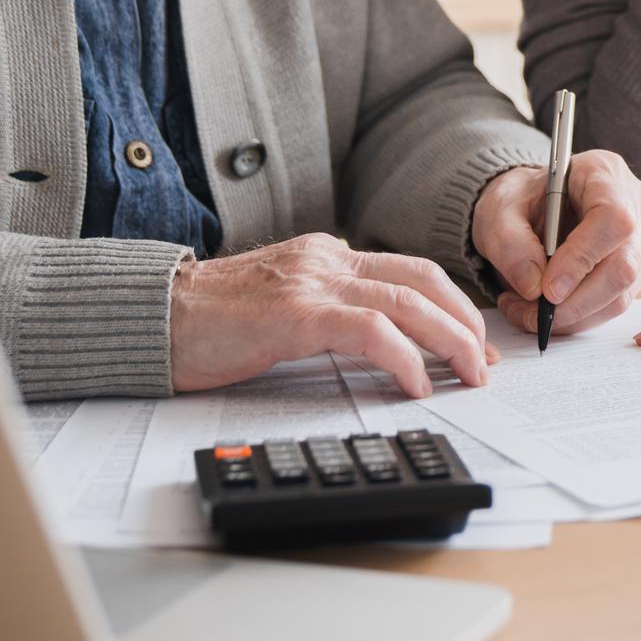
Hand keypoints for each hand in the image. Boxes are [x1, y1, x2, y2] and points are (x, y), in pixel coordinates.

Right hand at [169, 233, 496, 397]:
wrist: (153, 316)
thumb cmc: (209, 323)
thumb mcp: (281, 308)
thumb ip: (326, 313)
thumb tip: (377, 346)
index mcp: (325, 256)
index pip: (409, 272)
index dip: (452, 304)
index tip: (475, 341)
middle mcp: (327, 260)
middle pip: (422, 281)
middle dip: (465, 323)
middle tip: (487, 362)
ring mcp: (313, 283)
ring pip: (408, 302)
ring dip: (450, 341)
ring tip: (470, 375)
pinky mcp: (296, 313)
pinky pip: (371, 331)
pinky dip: (404, 358)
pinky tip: (418, 384)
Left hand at [472, 150, 640, 337]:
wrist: (529, 207)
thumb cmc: (520, 200)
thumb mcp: (499, 210)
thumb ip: (510, 243)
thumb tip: (534, 287)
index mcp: (604, 173)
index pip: (613, 218)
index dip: (583, 257)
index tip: (547, 288)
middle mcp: (633, 206)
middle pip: (625, 265)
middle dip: (576, 300)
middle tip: (534, 312)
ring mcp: (639, 242)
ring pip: (621, 294)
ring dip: (572, 316)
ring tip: (527, 311)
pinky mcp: (634, 272)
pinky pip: (612, 305)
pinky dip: (576, 318)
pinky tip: (544, 311)